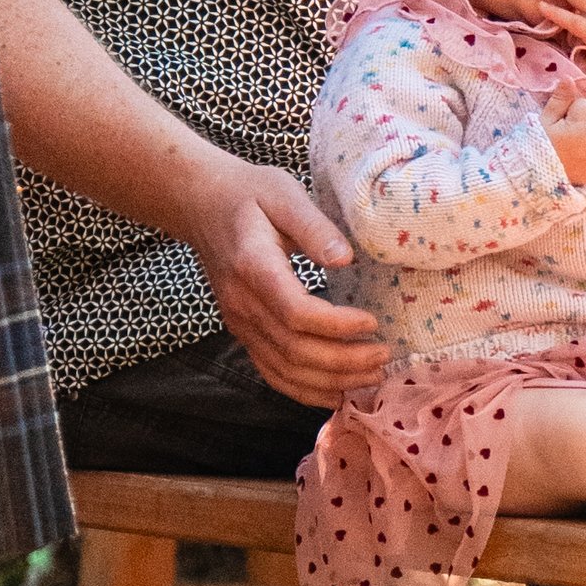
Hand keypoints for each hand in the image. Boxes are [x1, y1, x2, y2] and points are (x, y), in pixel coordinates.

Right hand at [181, 158, 385, 405]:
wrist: (202, 204)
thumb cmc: (249, 195)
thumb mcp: (284, 194)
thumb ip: (314, 226)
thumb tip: (345, 259)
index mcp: (253, 267)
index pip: (295, 313)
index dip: (336, 326)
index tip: (372, 322)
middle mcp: (242, 303)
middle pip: (293, 350)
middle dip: (343, 361)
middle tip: (383, 355)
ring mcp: (239, 323)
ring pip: (283, 370)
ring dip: (329, 381)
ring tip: (370, 377)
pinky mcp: (243, 331)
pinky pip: (271, 372)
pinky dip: (304, 390)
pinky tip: (336, 391)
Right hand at [541, 91, 585, 188]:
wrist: (538, 180)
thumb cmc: (538, 146)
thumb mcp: (545, 121)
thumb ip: (560, 100)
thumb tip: (570, 79)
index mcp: (581, 126)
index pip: (583, 103)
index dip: (570, 110)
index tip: (559, 122)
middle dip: (584, 119)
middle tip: (565, 132)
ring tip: (572, 142)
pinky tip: (579, 152)